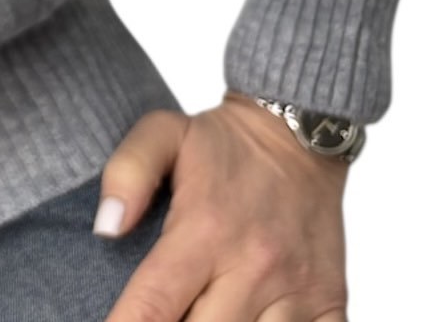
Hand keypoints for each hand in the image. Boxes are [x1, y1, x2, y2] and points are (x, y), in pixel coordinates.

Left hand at [95, 90, 350, 320]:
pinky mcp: (331, 304)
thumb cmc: (221, 144)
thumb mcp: (161, 134)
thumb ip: (126, 173)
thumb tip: (105, 228)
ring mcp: (298, 291)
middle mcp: (254, 267)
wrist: (298, 135)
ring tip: (196, 318)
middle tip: (155, 320)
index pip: (155, 303)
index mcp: (206, 230)